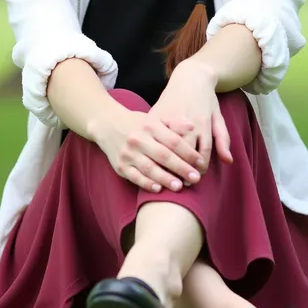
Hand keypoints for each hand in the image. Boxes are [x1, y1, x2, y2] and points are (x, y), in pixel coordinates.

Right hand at [90, 107, 204, 192]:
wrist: (107, 125)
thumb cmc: (137, 123)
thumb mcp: (154, 118)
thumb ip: (174, 123)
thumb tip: (193, 126)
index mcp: (150, 126)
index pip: (173, 140)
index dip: (188, 152)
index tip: (201, 162)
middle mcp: (138, 139)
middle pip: (164, 156)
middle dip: (181, 168)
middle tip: (196, 178)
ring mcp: (128, 153)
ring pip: (150, 168)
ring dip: (166, 179)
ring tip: (180, 187)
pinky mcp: (120, 166)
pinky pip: (135, 177)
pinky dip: (147, 183)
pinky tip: (159, 189)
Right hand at [150, 59, 232, 173]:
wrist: (190, 76)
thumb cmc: (206, 99)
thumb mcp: (218, 117)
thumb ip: (223, 139)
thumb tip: (228, 161)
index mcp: (202, 123)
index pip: (203, 152)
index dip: (201, 167)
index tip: (198, 176)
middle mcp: (186, 121)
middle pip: (186, 152)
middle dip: (186, 169)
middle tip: (185, 182)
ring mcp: (169, 118)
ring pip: (169, 147)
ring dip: (171, 164)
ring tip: (172, 176)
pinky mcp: (155, 116)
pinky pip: (154, 138)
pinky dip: (156, 150)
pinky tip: (157, 160)